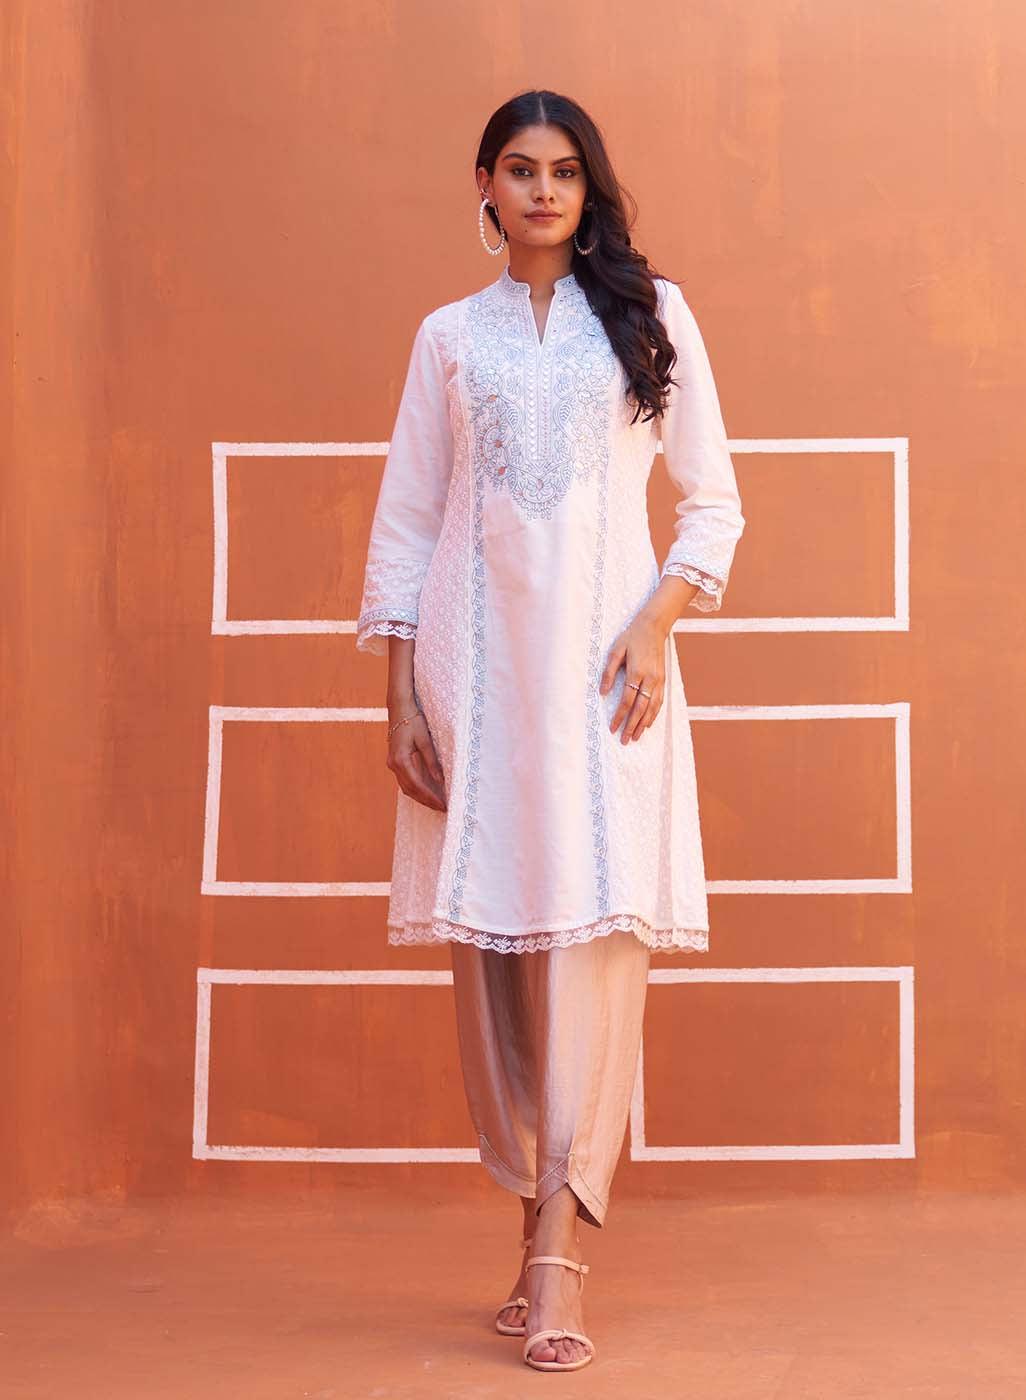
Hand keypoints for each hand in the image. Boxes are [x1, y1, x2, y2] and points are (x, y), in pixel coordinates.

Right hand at [387, 708, 447, 810]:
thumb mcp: (425, 740)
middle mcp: (393, 764)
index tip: (443, 804)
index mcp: (400, 759)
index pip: (417, 785)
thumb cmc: (413, 721)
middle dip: (426, 801)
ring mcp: (392, 764)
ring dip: (421, 797)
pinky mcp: (394, 762)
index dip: (430, 797)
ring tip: (436, 803)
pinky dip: (415, 789)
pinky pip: (404, 781)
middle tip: (442, 808)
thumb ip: (432, 761)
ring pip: (406, 788)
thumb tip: (440, 780)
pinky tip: (426, 793)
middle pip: (410, 790)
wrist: (399, 709)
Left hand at [599, 617, 667, 743]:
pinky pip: (659, 701)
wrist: (654, 627)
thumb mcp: (616, 651)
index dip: (619, 716)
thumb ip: (609, 672)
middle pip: (641, 708)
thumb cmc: (632, 637)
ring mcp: (658, 680)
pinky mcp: (663, 680)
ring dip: (643, 724)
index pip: (627, 700)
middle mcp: (650, 679)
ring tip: (635, 737)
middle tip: (624, 740)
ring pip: (652, 708)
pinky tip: (648, 723)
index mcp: (636, 672)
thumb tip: (603, 693)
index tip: (612, 728)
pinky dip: (654, 714)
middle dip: (631, 726)